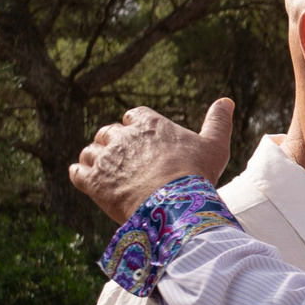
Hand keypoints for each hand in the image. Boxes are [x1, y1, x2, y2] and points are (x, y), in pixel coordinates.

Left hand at [69, 98, 235, 224]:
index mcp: (148, 123)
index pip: (134, 115)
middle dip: (113, 143)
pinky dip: (81, 175)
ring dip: (95, 159)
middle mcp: (122, 136)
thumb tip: (227, 101)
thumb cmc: (196, 173)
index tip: (141, 137)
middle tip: (123, 160)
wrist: (173, 203)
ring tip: (105, 172)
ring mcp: (105, 158)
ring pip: (91, 152)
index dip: (135, 126)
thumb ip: (218, 121)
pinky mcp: (93, 181)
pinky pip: (77, 173)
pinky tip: (88, 181)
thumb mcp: (214, 145)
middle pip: (108, 133)